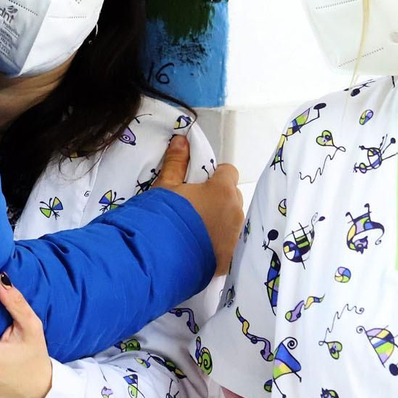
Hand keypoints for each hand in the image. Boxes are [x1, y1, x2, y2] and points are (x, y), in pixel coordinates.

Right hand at [153, 135, 242, 275]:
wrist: (161, 257)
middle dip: (219, 198)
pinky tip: (203, 247)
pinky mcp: (232, 257)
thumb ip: (176, 162)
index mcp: (222, 190)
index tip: (201, 184)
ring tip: (198, 230)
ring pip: (234, 220)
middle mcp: (236, 211)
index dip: (216, 176)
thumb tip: (181, 140)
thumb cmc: (164, 216)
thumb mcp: (166, 186)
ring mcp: (236, 235)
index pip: (229, 172)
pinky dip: (221, 242)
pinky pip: (231, 243)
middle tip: (196, 207)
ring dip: (222, 221)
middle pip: (233, 196)